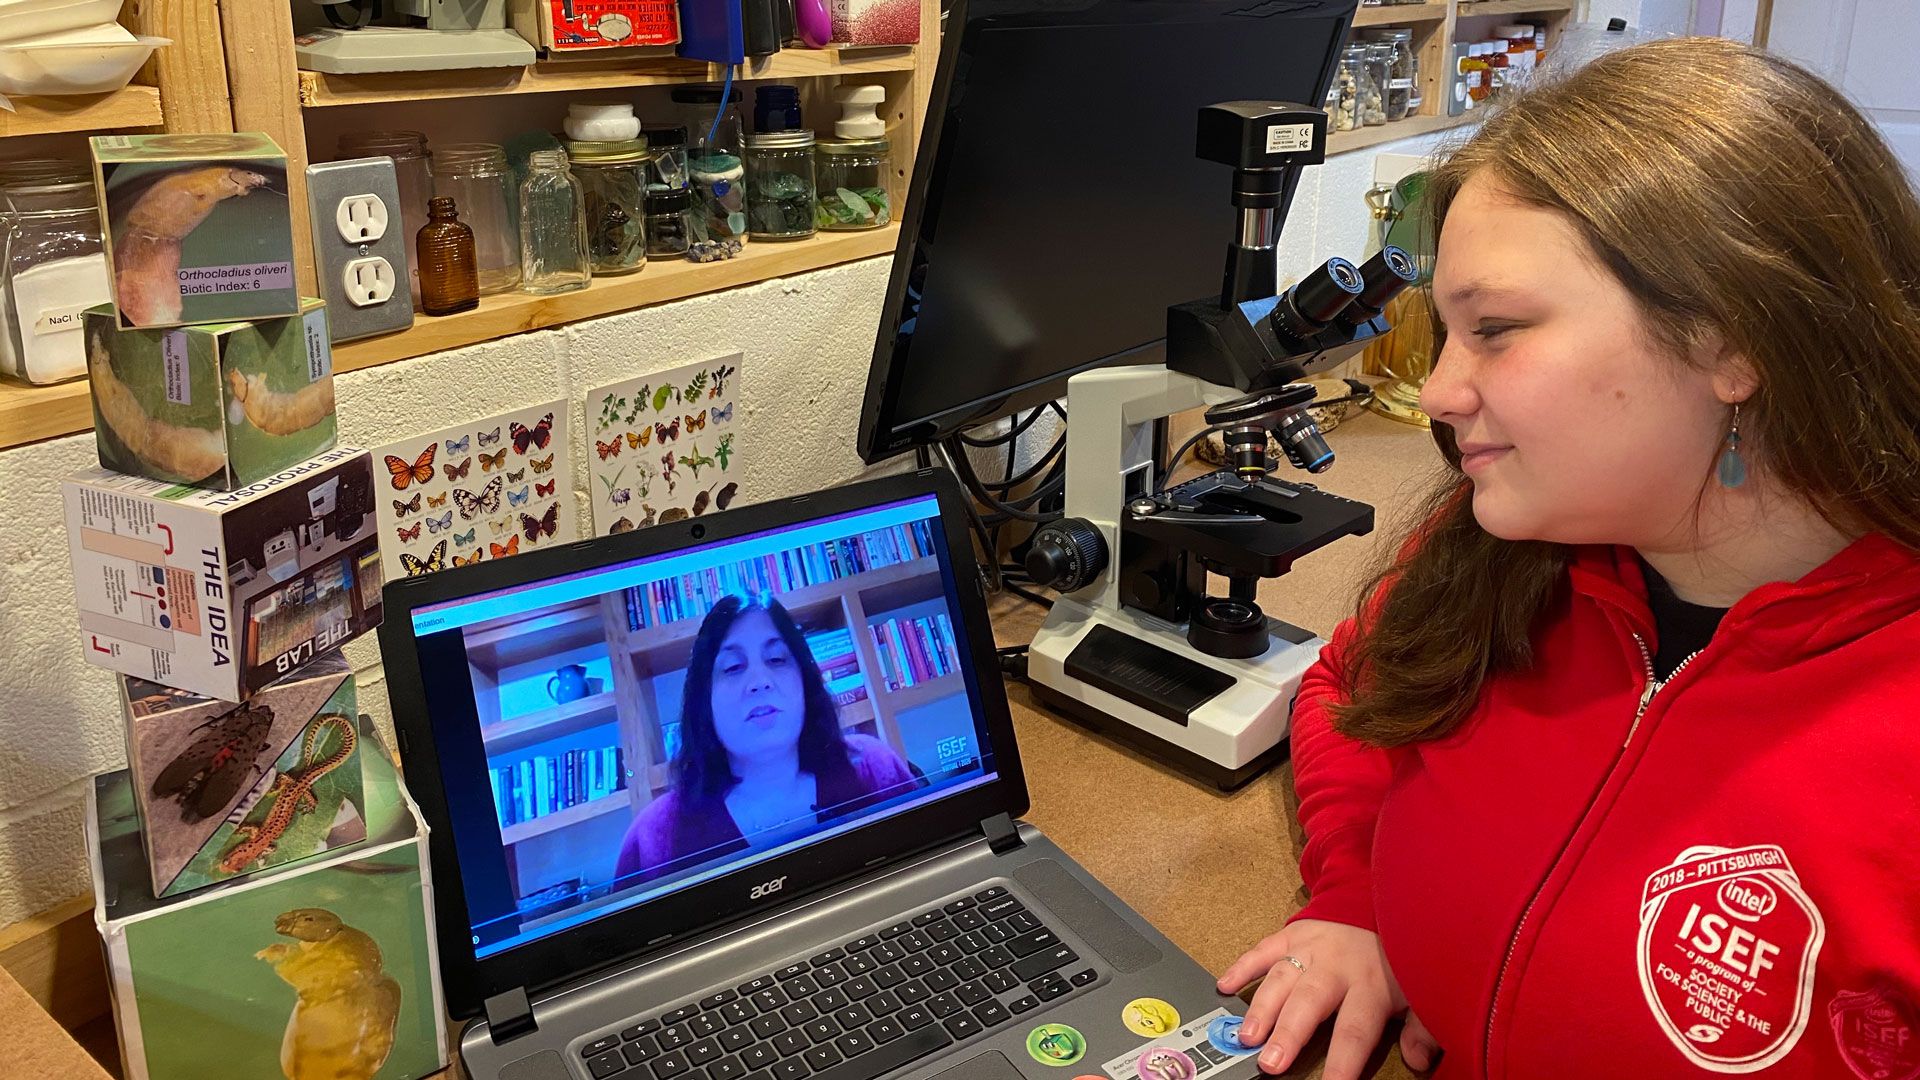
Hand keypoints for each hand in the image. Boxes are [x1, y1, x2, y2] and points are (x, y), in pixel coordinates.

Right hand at [1216, 919, 1438, 1077]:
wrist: (1382, 899)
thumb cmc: (1395, 956)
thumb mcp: (1420, 990)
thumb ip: (1422, 1028)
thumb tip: (1420, 1060)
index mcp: (1370, 986)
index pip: (1355, 1030)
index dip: (1342, 1060)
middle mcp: (1336, 967)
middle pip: (1309, 1004)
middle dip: (1289, 1033)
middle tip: (1270, 1061)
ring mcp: (1310, 949)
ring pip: (1282, 978)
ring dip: (1262, 1006)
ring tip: (1247, 1034)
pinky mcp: (1292, 934)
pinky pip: (1263, 949)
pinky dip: (1242, 967)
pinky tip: (1225, 985)